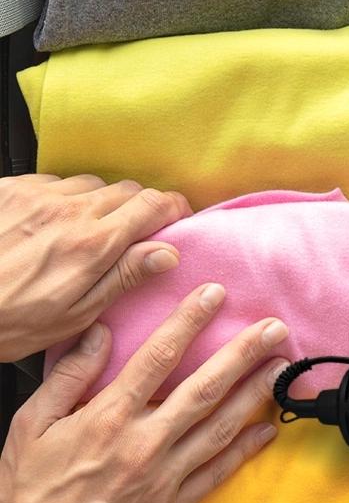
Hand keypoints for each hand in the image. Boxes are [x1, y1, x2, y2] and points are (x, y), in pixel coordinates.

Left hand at [0, 173, 191, 361]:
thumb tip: (166, 253)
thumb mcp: (75, 314)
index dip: (174, 207)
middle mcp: (68, 211)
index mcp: (92, 244)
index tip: (178, 219)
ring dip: (98, 202)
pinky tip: (49, 224)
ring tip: (86, 231)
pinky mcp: (8, 189)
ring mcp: (35, 195)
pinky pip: (51, 182)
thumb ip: (124, 276)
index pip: (153, 204)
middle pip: (126, 189)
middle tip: (133, 233)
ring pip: (90, 183)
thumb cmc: (7, 321)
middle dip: (138, 208)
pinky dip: (61, 199)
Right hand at [0, 282, 287, 502]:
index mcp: (106, 418)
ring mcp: (162, 476)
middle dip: (243, 354)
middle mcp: (142, 443)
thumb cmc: (27, 490)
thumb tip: (98, 334)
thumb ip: (68, 377)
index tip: (214, 295)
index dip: (189, 321)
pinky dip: (246, 450)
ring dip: (255, 394)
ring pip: (220, 427)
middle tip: (273, 329)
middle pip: (204, 388)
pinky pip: (218, 472)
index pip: (157, 357)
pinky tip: (269, 428)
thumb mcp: (29, 425)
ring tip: (281, 368)